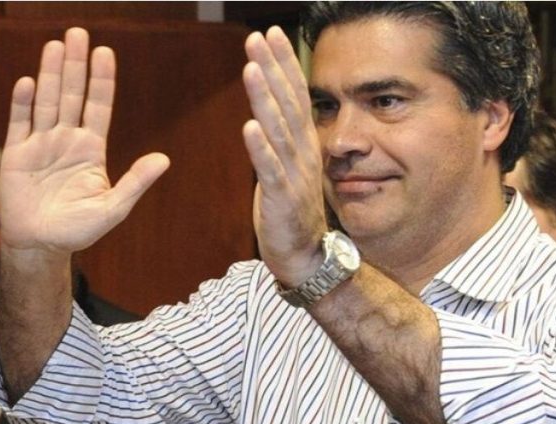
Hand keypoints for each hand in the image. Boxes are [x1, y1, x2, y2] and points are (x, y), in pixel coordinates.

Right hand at [0, 27, 169, 255]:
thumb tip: (164, 159)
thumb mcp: (112, 209)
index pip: (98, 106)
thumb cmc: (77, 230)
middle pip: (72, 95)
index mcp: (90, 149)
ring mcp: (40, 144)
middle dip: (75, 65)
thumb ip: (135, 182)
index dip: (101, 79)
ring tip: (55, 46)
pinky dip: (23, 104)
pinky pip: (19, 123)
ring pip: (46, 101)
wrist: (39, 245)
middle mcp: (65, 140)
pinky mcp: (16, 154)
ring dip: (50, 74)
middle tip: (77, 33)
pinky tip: (28, 83)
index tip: (105, 52)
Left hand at [242, 27, 327, 286]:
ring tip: (251, 69)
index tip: (271, 34)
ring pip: (278, 130)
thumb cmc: (291, 210)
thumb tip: (267, 111)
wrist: (306, 257)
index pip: (294, 95)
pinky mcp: (281, 199)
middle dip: (273, 68)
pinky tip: (249, 126)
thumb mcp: (287, 167)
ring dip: (264, 98)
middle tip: (259, 37)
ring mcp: (293, 175)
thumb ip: (281, 140)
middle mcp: (302, 153)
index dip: (282, 64)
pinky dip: (259, 148)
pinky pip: (269, 170)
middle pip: (288, 103)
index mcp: (304, 144)